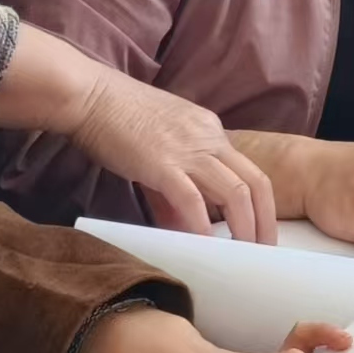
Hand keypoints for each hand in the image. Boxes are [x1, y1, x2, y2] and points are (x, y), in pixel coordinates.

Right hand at [0, 26, 276, 241]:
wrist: (88, 95)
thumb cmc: (115, 120)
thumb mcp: (157, 151)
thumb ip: (172, 191)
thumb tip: (183, 228)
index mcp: (210, 131)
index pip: (248, 170)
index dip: (260, 205)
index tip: (259, 233)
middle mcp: (208, 137)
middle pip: (256, 183)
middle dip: (265, 222)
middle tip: (263, 253)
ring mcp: (188, 149)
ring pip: (235, 192)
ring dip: (244, 229)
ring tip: (243, 257)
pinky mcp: (162, 163)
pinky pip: (193, 200)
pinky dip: (202, 227)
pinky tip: (203, 248)